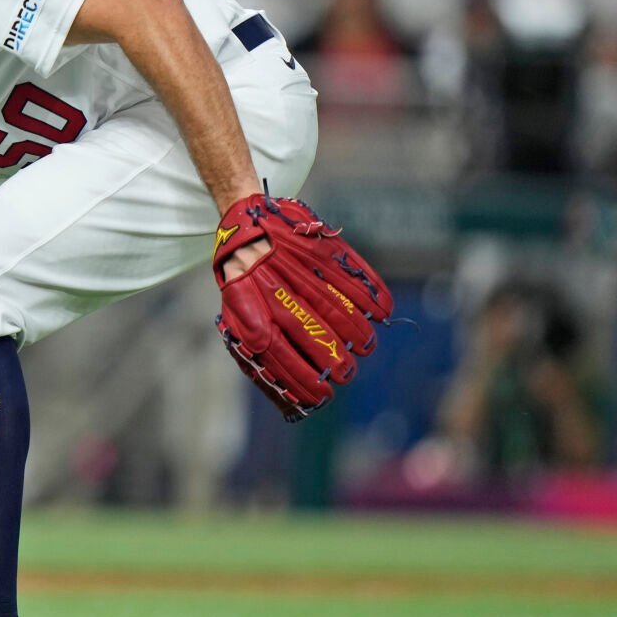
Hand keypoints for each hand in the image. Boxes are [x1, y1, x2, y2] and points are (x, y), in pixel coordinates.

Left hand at [212, 193, 393, 420]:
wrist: (248, 221)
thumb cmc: (244, 276)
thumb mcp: (234, 307)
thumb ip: (252, 338)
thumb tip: (272, 369)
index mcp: (250, 309)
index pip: (279, 353)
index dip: (303, 378)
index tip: (322, 396)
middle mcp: (276, 291)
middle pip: (313, 334)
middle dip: (334, 360)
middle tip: (346, 373)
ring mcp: (300, 269)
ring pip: (336, 308)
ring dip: (357, 332)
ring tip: (365, 347)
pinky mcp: (320, 249)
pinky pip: (352, 275)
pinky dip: (372, 294)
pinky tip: (382, 311)